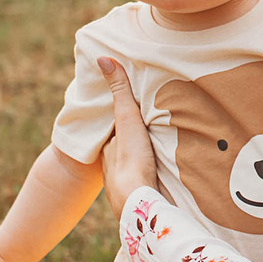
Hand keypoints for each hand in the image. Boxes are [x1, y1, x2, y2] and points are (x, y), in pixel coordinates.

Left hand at [97, 57, 158, 201]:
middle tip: (148, 139)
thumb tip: (103, 58)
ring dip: (143, 167)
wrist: (137, 201)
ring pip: (133, 173)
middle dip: (134, 148)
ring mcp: (124, 189)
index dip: (122, 126)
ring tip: (159, 160)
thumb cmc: (131, 158)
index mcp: (108, 149)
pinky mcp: (139, 203)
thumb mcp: (127, 118)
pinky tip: (160, 184)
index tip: (131, 119)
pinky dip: (149, 184)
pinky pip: (144, 189)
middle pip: (123, 154)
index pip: (114, 134)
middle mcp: (112, 170)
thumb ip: (120, 91)